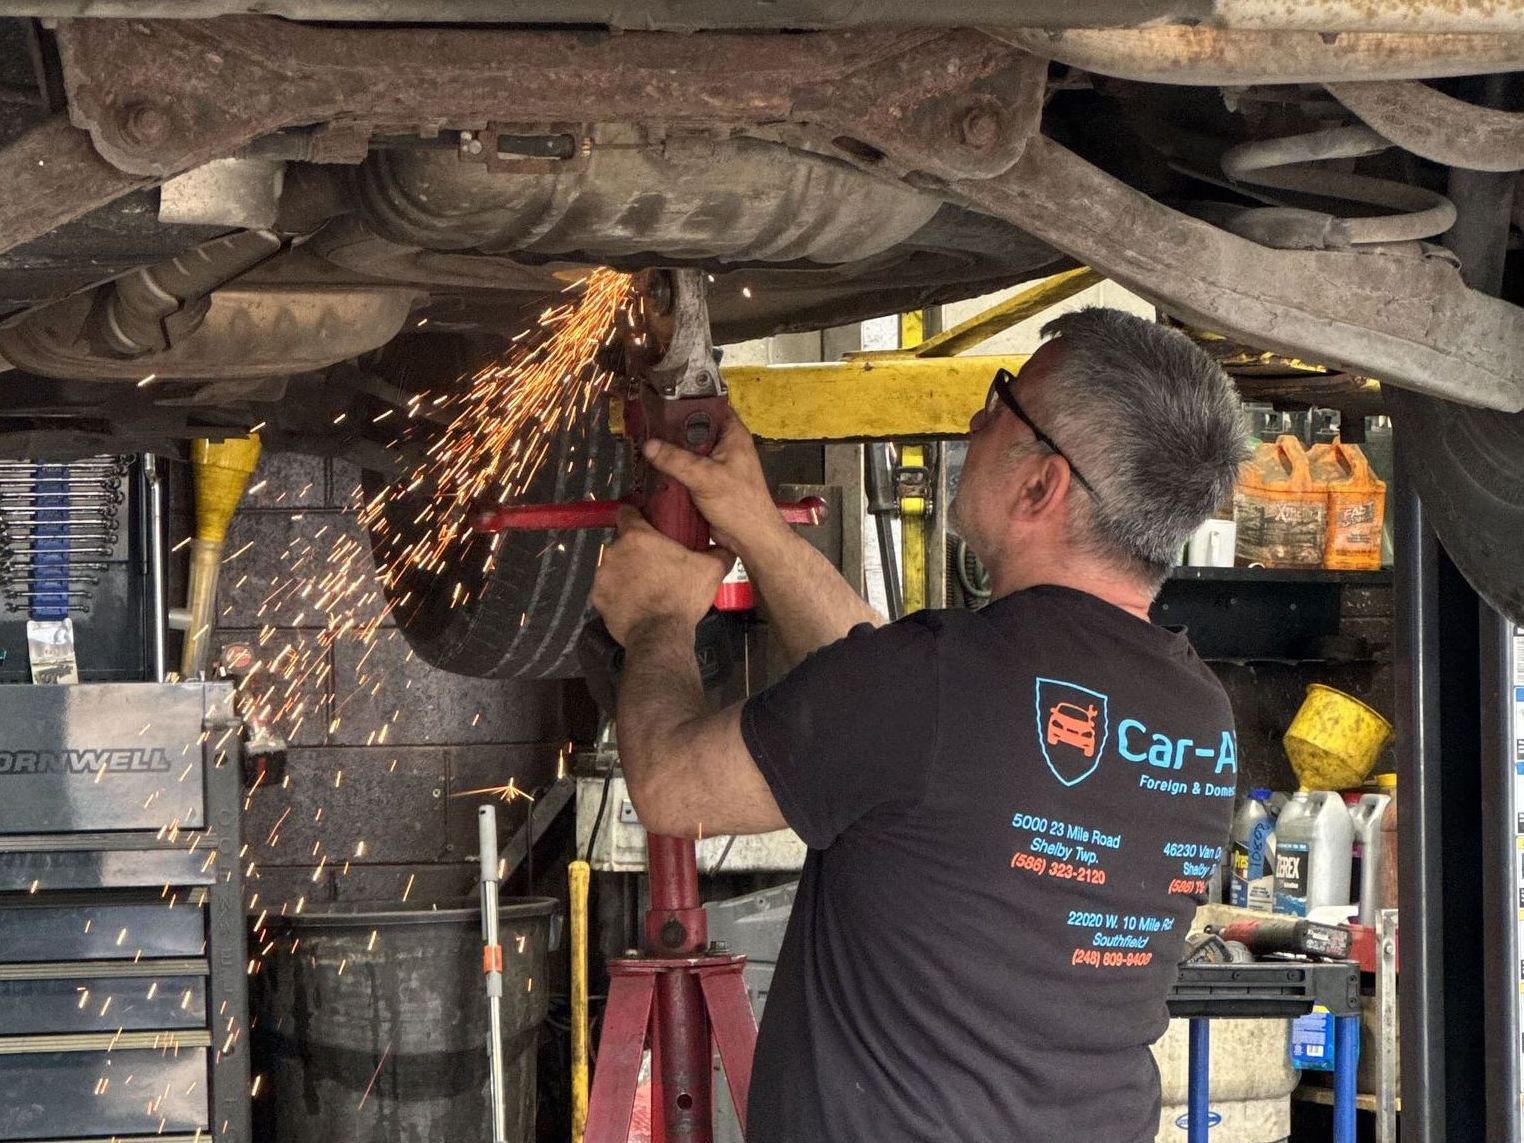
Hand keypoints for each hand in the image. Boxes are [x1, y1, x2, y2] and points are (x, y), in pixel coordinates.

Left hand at [590, 506, 733, 645]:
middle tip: (655, 564)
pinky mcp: (598, 598)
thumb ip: (719, 553)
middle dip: (635, 551)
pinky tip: (635, 603)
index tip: (645, 524)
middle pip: (622, 542)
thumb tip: (726, 549)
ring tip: (646, 587)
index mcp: (638, 537)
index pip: (626, 512)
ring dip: (626, 572)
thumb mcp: (711, 570)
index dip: (636, 515)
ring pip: (614, 566)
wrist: (660, 635)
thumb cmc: (682, 597)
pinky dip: (618, 594)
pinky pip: (608, 590)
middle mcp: (614, 551)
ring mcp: (603, 576)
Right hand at [641, 411, 788, 557]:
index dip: (689, 400)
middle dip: (673, 428)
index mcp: (733, 435)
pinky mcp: (706, 481)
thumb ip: (676, 460)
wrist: (748, 538)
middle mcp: (725, 446)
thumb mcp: (705, 477)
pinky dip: (672, 469)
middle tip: (648, 423)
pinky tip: (654, 467)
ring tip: (646, 443)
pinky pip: (685, 469)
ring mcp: (715, 464)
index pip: (711, 405)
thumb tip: (651, 446)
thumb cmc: (741, 505)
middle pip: (694, 428)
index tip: (665, 398)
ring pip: (687, 450)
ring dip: (670, 450)